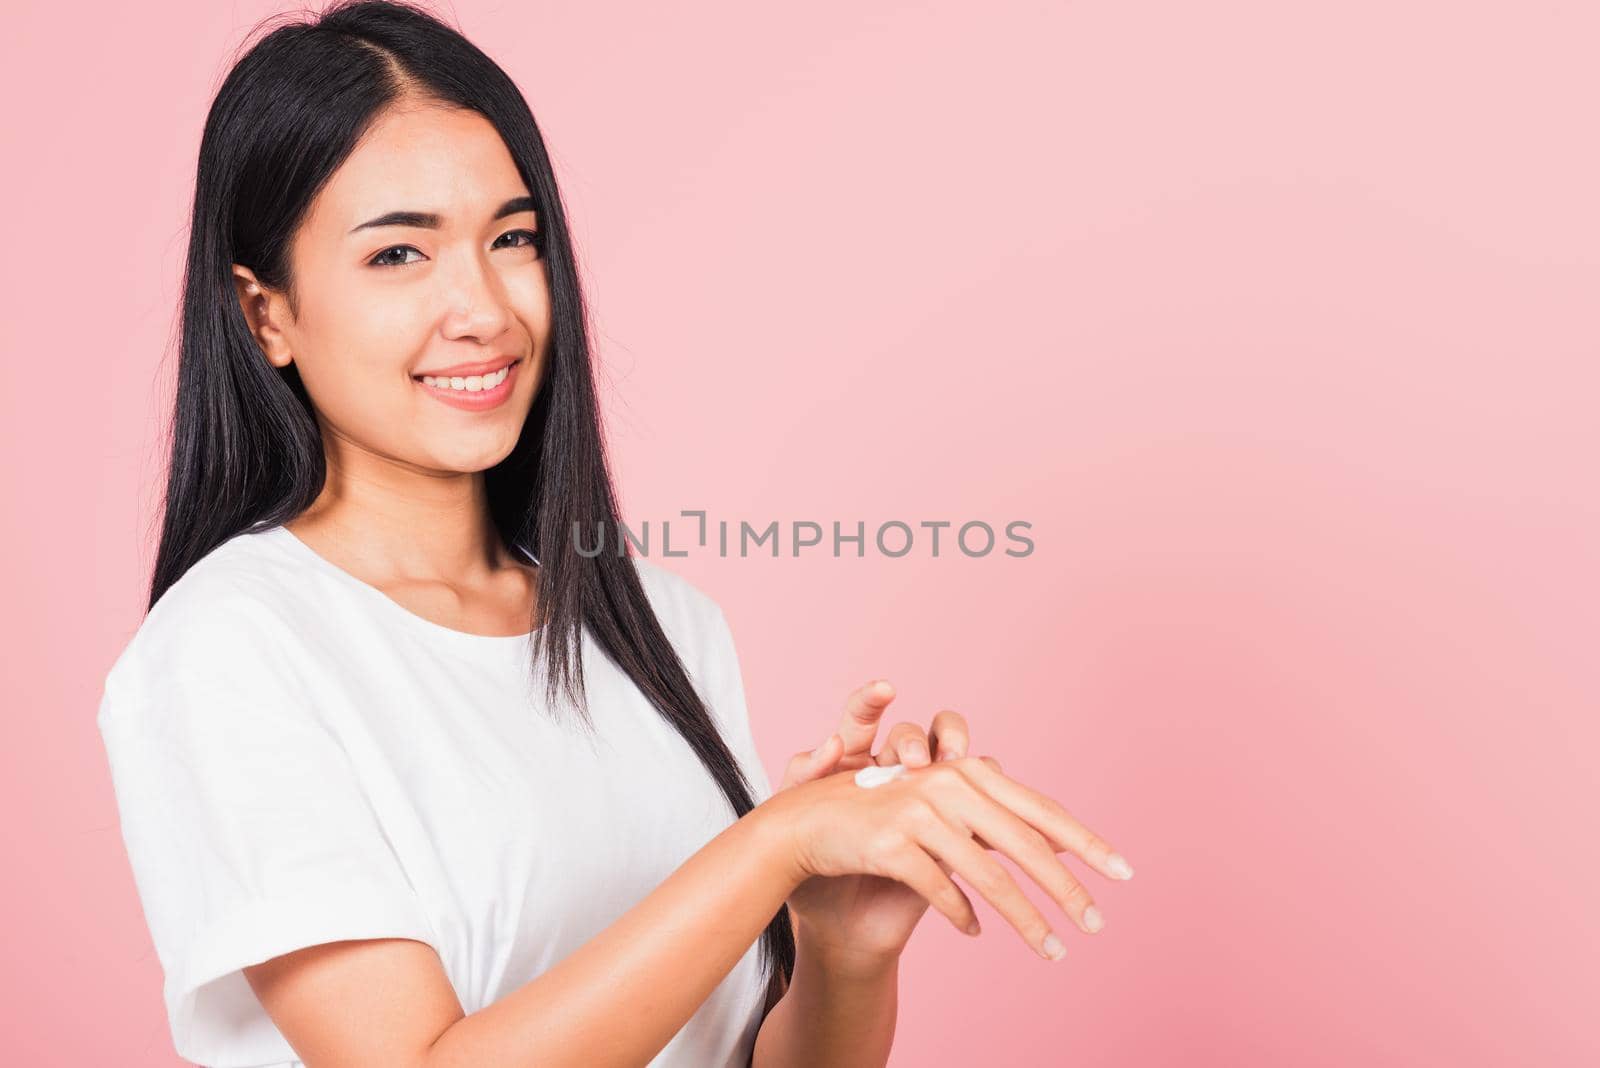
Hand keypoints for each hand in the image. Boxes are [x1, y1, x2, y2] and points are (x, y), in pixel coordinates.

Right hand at [764, 719, 1134, 962]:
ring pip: (989, 874)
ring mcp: (918, 811)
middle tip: (1097, 924)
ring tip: (1053, 951)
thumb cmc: (877, 827)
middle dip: (1066, 888)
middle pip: (1024, 843)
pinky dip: (962, 915)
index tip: (1124, 873)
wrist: (801, 831)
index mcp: (965, 774)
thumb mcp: (940, 820)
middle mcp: (946, 784)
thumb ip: (991, 827)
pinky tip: (976, 933)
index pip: (1038, 810)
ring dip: (1026, 919)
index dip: (1084, 841)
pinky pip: (940, 888)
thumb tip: (1060, 850)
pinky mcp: (889, 843)